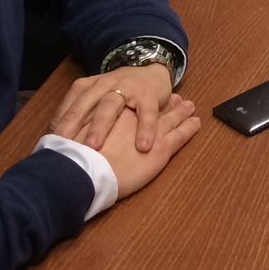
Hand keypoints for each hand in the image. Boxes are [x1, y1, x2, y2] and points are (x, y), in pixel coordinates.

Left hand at [50, 61, 171, 152]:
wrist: (151, 71)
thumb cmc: (118, 93)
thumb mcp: (94, 100)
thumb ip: (75, 117)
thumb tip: (51, 143)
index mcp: (86, 88)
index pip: (68, 109)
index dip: (58, 128)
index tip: (50, 149)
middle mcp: (102, 85)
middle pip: (84, 105)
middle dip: (73, 126)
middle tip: (66, 149)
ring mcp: (126, 87)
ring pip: (110, 106)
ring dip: (101, 125)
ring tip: (95, 147)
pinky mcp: (148, 94)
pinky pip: (146, 112)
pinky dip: (145, 129)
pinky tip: (142, 147)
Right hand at [81, 94, 200, 200]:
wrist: (86, 172)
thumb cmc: (76, 156)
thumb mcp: (74, 138)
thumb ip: (82, 130)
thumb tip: (72, 131)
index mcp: (115, 113)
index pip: (134, 106)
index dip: (142, 104)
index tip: (152, 100)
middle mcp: (134, 117)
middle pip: (152, 107)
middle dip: (165, 103)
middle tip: (177, 98)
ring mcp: (150, 132)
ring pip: (169, 117)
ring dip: (180, 111)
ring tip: (190, 106)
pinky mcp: (160, 149)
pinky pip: (179, 135)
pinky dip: (189, 128)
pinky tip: (196, 122)